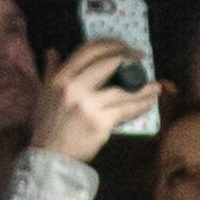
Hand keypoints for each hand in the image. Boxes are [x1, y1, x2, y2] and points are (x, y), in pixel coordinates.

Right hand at [35, 39, 165, 162]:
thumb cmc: (47, 124)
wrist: (51, 155)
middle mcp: (75, 87)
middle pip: (109, 64)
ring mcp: (89, 105)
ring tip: (155, 86)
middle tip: (141, 58)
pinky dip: (141, 106)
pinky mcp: (100, 123)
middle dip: (129, 58)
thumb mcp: (43, 93)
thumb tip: (53, 51)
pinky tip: (150, 103)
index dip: (109, 44)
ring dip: (143, 87)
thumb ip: (50, 70)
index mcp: (61, 78)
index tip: (123, 45)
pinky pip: (126, 110)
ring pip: (123, 90)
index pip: (88, 51)